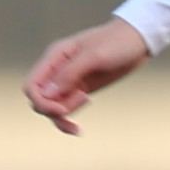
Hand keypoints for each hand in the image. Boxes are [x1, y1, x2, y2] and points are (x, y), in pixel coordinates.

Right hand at [23, 19, 152, 133]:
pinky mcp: (80, 90)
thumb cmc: (117, 41)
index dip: (41, 102)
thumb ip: (70, 73)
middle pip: (39, 100)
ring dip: (63, 118)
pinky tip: (78, 129)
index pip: (32, 85)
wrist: (138, 40)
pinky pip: (66, 109)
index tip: (61, 109)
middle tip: (82, 102)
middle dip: (53, 110)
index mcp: (55, 57)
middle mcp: (57, 70)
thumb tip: (47, 94)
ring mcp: (68, 81)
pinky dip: (68, 120)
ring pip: (51, 108)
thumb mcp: (95, 55)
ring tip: (83, 116)